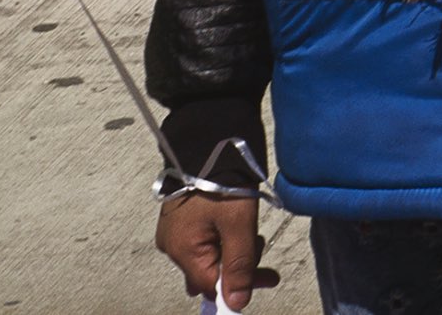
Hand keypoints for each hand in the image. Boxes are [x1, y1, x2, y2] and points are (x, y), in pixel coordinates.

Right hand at [156, 193, 273, 305]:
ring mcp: (174, 231)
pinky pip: (203, 240)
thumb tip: (237, 303)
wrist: (210, 142)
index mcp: (182, 251)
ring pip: (208, 255)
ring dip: (232, 250)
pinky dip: (223, 238)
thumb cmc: (224, 183)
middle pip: (208, 272)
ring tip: (249, 229)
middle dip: (238, 266)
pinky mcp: (181, 218)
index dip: (240, 287)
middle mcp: (172, 246)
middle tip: (260, 245)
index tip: (269, 278)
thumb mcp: (239, 225)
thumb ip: (239, 265)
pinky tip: (236, 225)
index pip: (211, 285)